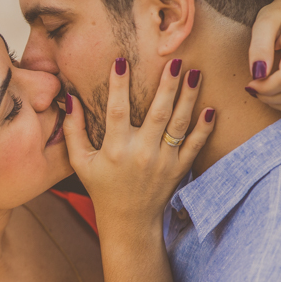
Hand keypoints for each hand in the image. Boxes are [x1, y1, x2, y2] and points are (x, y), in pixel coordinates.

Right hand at [64, 59, 214, 234]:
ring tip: (196, 74)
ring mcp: (163, 162)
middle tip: (176, 61)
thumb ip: (73, 131)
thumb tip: (69, 99)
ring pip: (178, 124)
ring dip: (189, 98)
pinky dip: (203, 128)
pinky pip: (194, 146)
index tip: (121, 61)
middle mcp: (140, 153)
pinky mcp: (178, 170)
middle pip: (157, 113)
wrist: (128, 221)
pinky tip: (210, 109)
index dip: (118, 86)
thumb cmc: (101, 188)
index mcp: (115, 149)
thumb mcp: (80, 162)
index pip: (116, 110)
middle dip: (167, 85)